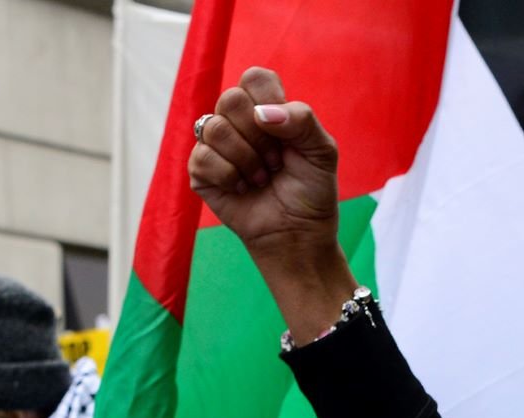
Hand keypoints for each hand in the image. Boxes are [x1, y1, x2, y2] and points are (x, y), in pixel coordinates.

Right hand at [189, 67, 359, 338]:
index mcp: (266, 108)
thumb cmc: (311, 191)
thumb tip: (261, 114)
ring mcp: (216, 145)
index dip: (269, 101)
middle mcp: (237, 121)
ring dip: (246, 159)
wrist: (298, 233)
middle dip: (260, 137)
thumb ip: (302, 120)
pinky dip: (229, 177)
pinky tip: (242, 189)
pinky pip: (202, 157)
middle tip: (275, 161)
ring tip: (261, 178)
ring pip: (213, 127)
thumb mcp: (322, 152)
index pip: (255, 77)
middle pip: (231, 99)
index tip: (285, 132)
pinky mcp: (200, 171)